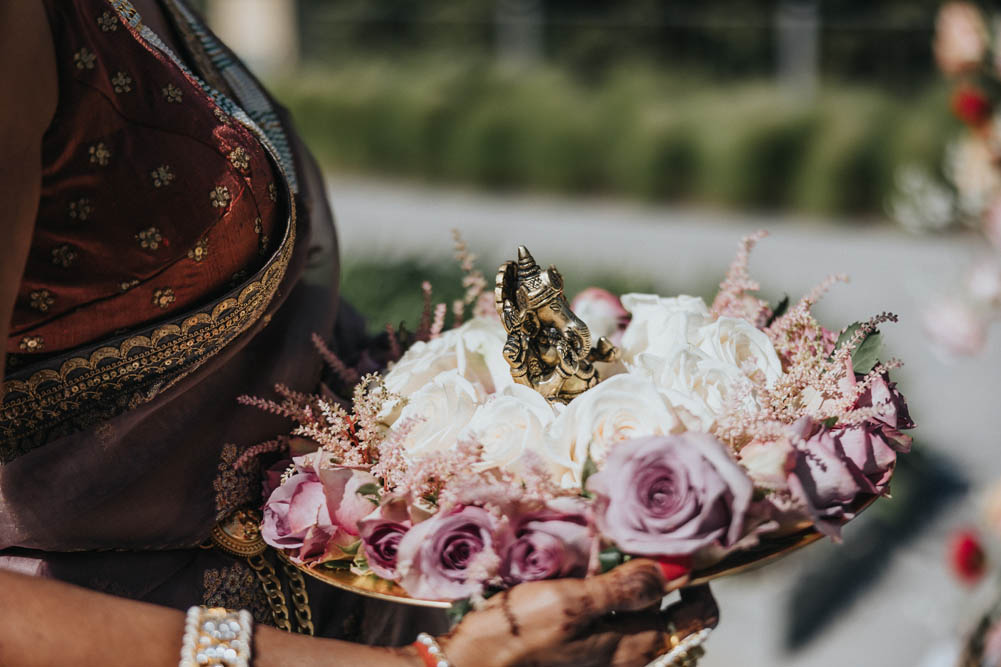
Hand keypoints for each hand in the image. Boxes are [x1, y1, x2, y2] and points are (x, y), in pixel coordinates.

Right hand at [439, 559, 717, 666]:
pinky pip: (613, 617)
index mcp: (636, 647)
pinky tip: (589, 570)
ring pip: (640, 611)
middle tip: (642, 539)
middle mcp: (630, 656)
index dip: (698, 579)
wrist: (474, 664)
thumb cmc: (518, 637)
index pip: (697, 615)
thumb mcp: (571, 603)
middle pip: (670, 611)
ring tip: (613, 550)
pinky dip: (610, 590)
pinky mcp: (585, 648)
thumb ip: (622, 589)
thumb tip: (668, 571)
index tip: (684, 547)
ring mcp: (607, 654)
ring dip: (633, 579)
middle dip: (662, 573)